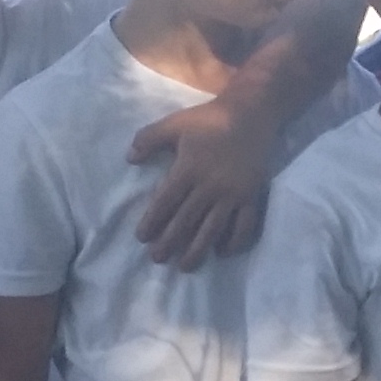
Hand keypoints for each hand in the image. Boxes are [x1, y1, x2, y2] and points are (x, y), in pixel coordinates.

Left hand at [128, 92, 272, 266]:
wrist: (251, 114)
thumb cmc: (209, 119)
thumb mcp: (174, 123)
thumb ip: (148, 139)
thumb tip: (129, 159)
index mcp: (188, 169)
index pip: (166, 202)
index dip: (152, 221)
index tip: (142, 237)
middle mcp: (209, 186)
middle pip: (186, 221)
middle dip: (169, 242)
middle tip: (157, 258)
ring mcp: (232, 194)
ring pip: (212, 229)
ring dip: (197, 250)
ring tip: (185, 267)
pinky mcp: (250, 197)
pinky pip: (244, 226)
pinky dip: (234, 242)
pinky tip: (222, 252)